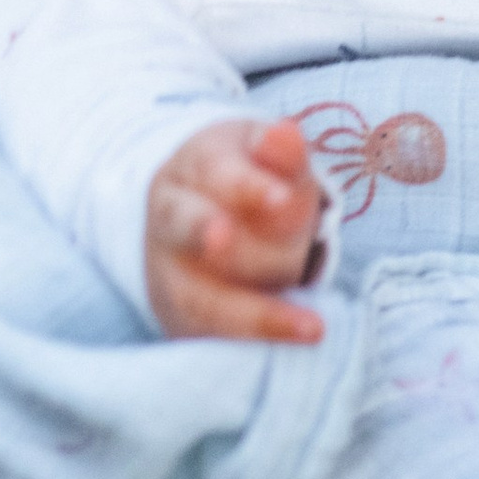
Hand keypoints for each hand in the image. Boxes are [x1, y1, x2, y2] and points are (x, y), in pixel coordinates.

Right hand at [144, 118, 325, 342]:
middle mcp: (167, 223)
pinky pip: (210, 340)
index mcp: (188, 170)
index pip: (213, 174)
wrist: (195, 211)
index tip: (282, 197)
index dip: (247, 186)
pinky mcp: (179, 320)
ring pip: (198, 299)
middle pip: (185, 229)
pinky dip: (252, 344)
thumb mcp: (261, 153)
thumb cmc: (243, 178)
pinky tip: (296, 343)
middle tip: (264, 256)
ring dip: (254, 315)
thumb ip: (280, 151)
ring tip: (310, 326)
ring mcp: (167, 276)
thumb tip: (285, 134)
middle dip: (214, 237)